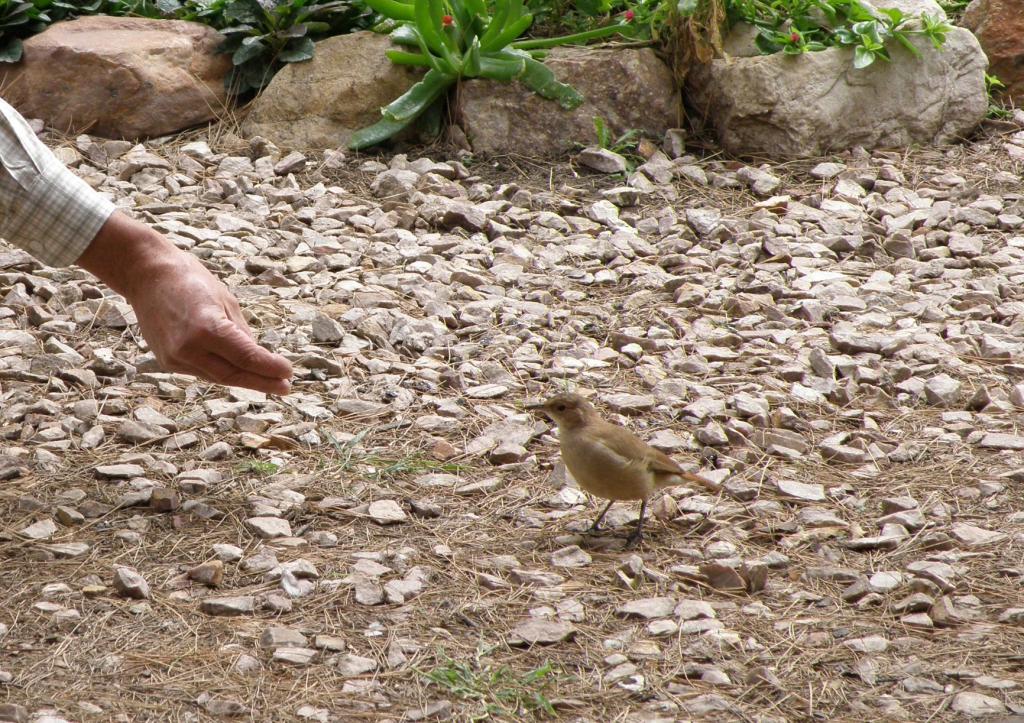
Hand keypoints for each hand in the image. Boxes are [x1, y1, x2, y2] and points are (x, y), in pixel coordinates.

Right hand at [77, 212, 292, 393]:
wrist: (146, 274)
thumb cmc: (190, 279)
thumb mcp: (226, 301)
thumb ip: (241, 333)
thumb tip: (257, 358)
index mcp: (206, 328)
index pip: (247, 357)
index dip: (270, 368)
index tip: (289, 372)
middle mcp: (188, 348)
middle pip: (233, 375)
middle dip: (262, 382)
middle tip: (285, 386)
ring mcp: (175, 358)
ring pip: (218, 377)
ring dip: (245, 380)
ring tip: (269, 381)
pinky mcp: (167, 362)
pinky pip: (204, 371)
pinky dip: (224, 372)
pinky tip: (241, 372)